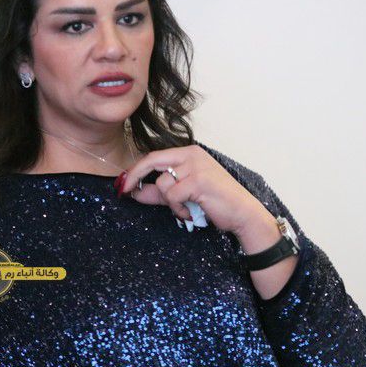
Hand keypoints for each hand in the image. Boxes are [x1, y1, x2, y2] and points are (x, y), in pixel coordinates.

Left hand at [118, 145, 271, 235]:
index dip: (136, 169)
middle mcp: (192, 154)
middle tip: (124, 191)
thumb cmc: (214, 202)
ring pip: (163, 183)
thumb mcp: (182, 194)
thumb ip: (158, 193)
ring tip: (185, 207)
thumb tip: (134, 193)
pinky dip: (178, 208)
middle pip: (152, 160)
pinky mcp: (198, 181)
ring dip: (169, 202)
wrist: (242, 213)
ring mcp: (196, 166)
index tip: (123, 182)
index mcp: (189, 153)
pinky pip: (173, 195)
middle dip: (135, 176)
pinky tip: (191, 211)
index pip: (154, 156)